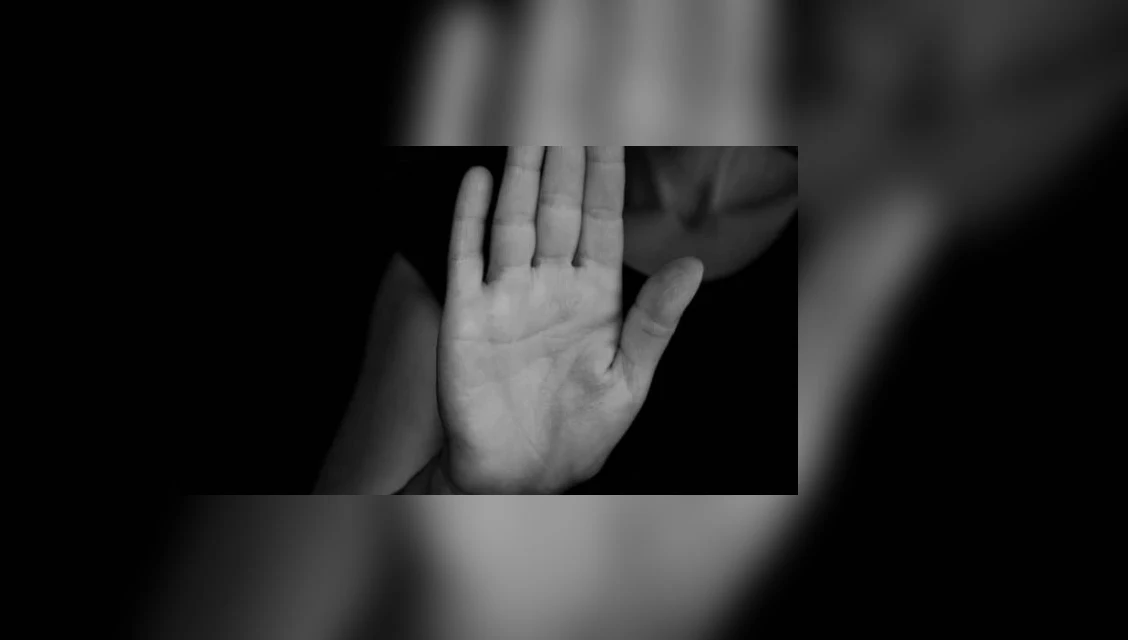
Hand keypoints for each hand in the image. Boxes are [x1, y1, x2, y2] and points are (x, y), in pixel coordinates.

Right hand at [437, 146, 705, 492]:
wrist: (519, 481)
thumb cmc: (579, 436)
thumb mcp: (631, 381)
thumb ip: (657, 322)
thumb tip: (694, 266)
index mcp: (594, 300)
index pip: (603, 224)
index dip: (608, 179)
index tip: (616, 133)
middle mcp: (549, 289)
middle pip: (558, 211)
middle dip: (564, 162)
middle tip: (570, 110)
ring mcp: (505, 300)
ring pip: (514, 223)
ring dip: (521, 177)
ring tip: (528, 131)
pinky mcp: (466, 318)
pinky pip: (466, 258)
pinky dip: (469, 218)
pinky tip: (478, 179)